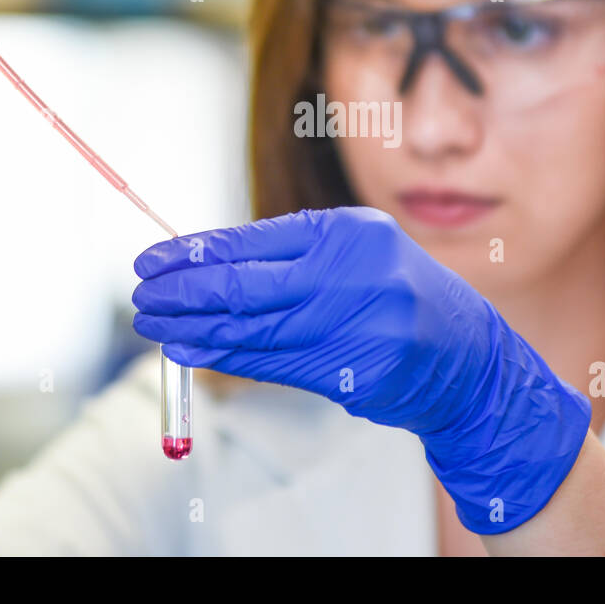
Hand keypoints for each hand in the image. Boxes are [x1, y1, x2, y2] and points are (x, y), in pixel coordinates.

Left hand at [132, 206, 591, 533]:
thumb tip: (202, 264)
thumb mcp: (351, 252)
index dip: (194, 254)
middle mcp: (351, 274)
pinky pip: (273, 364)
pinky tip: (191, 351)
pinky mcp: (353, 371)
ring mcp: (355, 325)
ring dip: (194, 329)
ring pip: (252, 330)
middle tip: (140, 295)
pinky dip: (226, 358)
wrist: (464, 353)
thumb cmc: (394, 291)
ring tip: (155, 326)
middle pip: (245, 286)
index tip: (150, 260)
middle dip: (183, 292)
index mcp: (347, 231)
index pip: (251, 242)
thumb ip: (286, 257)